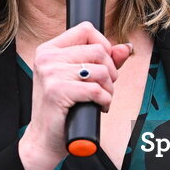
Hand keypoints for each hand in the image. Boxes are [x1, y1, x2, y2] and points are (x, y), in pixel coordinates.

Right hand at [19, 22, 132, 169]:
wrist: (44, 140)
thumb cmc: (62, 109)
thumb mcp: (80, 79)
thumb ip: (103, 61)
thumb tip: (126, 47)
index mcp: (48, 50)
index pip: (85, 29)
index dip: (103, 45)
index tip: (104, 65)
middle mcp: (47, 58)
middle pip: (97, 50)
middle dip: (110, 71)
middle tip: (105, 87)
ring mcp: (50, 74)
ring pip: (100, 70)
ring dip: (109, 88)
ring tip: (101, 98)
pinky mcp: (57, 92)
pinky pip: (96, 89)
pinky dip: (105, 100)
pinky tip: (100, 107)